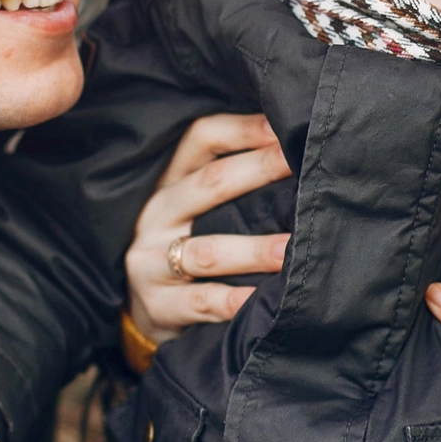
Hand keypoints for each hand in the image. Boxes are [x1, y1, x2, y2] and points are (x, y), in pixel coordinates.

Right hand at [125, 112, 292, 343]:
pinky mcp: (157, 305)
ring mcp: (151, 261)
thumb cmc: (182, 248)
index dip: (243, 129)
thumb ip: (227, 184)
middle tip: (301, 166)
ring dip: (254, 249)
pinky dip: (234, 301)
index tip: (284, 127)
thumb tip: (294, 153)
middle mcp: (156, 215)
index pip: (201, 139)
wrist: (139, 314)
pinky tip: (262, 297)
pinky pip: (202, 301)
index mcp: (168, 182)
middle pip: (209, 184)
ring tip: (291, 248)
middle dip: (258, 170)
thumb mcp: (191, 209)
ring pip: (208, 251)